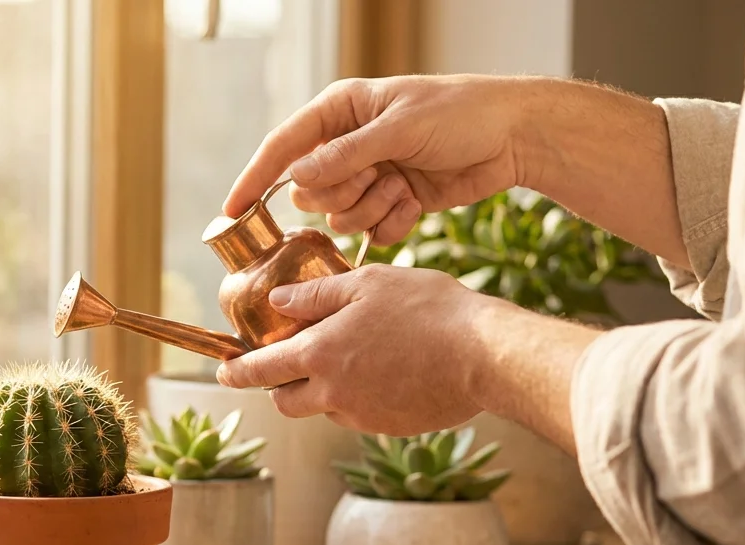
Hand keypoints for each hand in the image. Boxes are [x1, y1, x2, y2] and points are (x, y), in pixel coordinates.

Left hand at [214, 265, 492, 436]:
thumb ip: (316, 295)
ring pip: (325, 409)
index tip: (224, 372)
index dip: (237, 372)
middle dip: (278, 387)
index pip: (261, 370)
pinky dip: (359, 398)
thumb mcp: (368, 283)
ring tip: (353, 358)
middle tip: (287, 366)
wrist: (485, 355)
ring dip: (323, 391)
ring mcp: (363, 416)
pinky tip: (385, 373)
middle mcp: (334, 393)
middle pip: (285, 402)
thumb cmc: (429, 309)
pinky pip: (360, 416)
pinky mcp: (390, 428)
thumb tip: (279, 301)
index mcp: (321, 354)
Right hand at [223, 75, 531, 245]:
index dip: (254, 179)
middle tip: (379, 176)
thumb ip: (347, 154)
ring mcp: (369, 175)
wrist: (512, 137)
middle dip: (343, 194)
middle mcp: (347, 144)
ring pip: (338, 216)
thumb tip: (297, 176)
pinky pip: (368, 232)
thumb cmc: (459, 115)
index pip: (283, 147)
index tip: (232, 211)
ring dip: (371, 209)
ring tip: (405, 187)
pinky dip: (392, 223)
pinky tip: (417, 202)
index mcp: (340, 111)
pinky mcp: (391, 202)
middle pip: (310, 191)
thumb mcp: (400, 129)